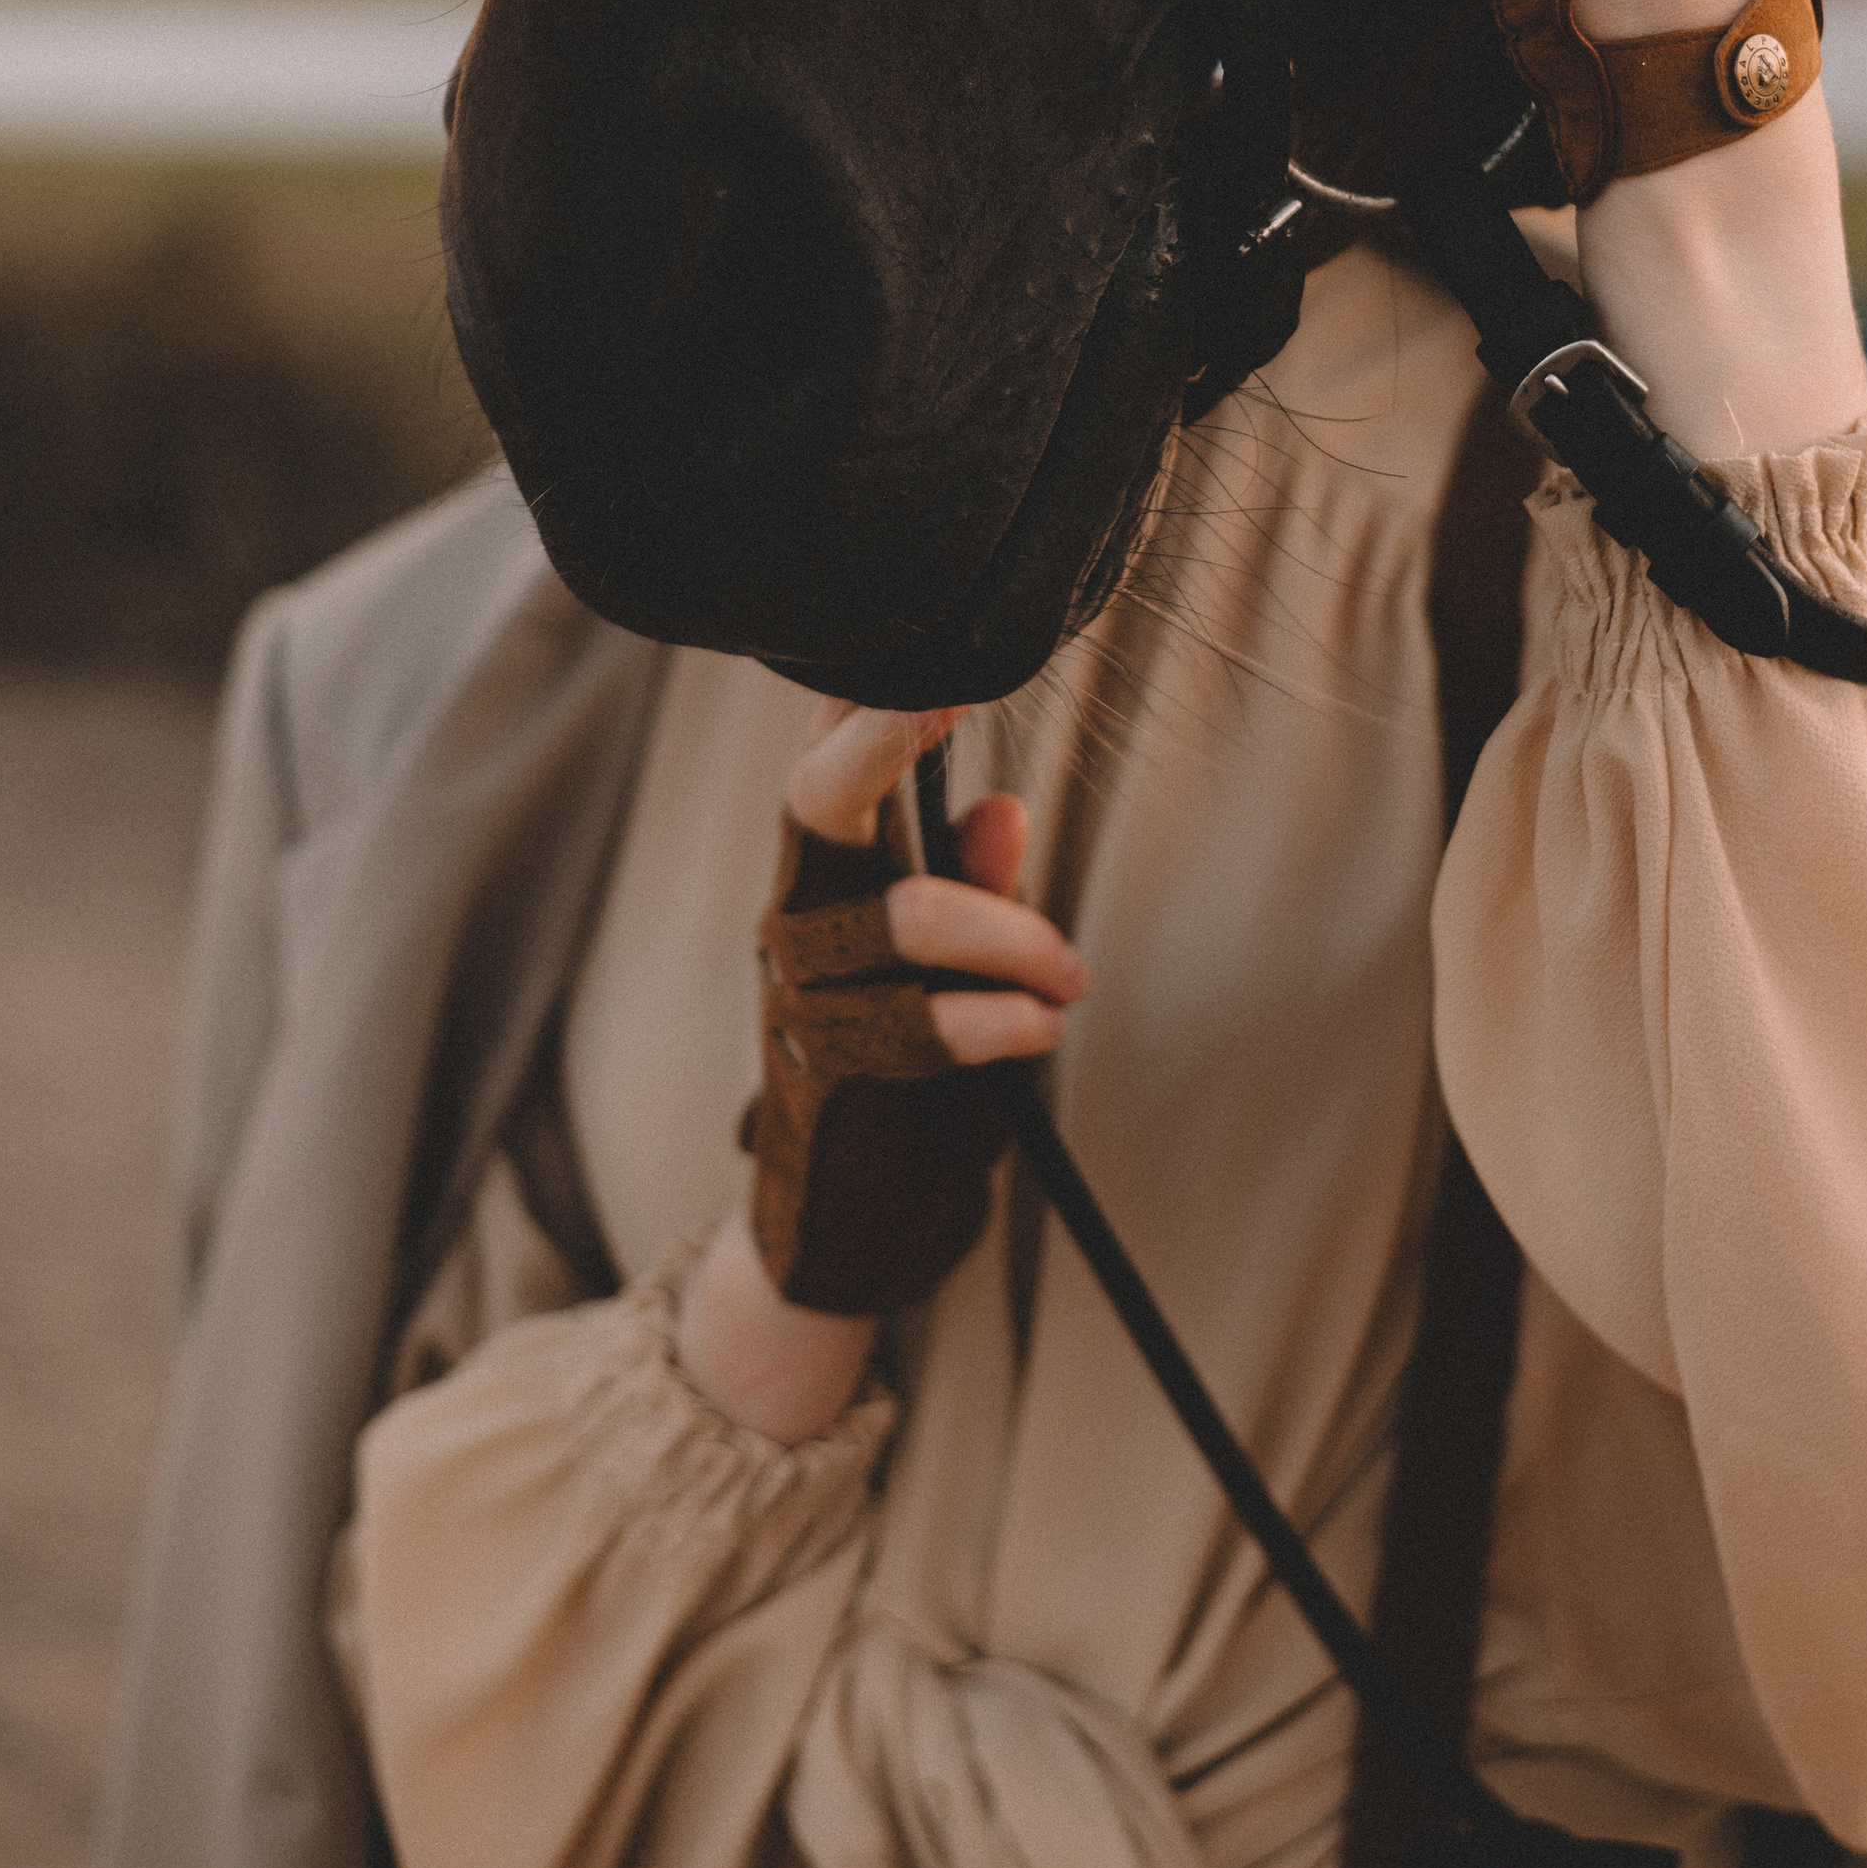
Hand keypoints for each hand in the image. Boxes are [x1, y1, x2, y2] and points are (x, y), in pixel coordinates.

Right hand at [679, 708, 1077, 1439]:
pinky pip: (921, 1023)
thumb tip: (1002, 807)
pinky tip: (1041, 1026)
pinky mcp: (826, 1068)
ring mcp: (802, 993)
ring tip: (1068, 976)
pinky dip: (1001, 1020)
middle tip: (939, 700)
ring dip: (1011, 937)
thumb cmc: (906, 1072)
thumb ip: (970, 888)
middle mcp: (798, 916)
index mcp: (827, 877)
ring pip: (908, 915)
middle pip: (816, 801)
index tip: (927, 644)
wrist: (849, 1223)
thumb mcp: (949, 970)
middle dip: (878, 743)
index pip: (826, 760)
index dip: (862, 699)